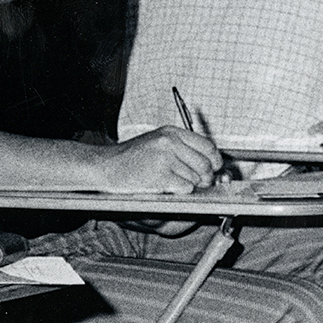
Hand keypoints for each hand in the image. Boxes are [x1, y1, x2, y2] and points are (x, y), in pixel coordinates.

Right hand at [89, 126, 222, 193]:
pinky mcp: (160, 176)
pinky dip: (179, 190)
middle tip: (198, 182)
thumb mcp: (156, 142)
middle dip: (205, 178)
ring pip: (195, 178)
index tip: (215, 167)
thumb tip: (210, 164)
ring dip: (189, 185)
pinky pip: (184, 187)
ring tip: (173, 181)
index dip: (215, 160)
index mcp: (171, 132)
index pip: (207, 146)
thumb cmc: (130, 157)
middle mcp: (169, 143)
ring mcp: (165, 159)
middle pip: (205, 165)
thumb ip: (182, 148)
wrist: (106, 165)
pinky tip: (166, 185)